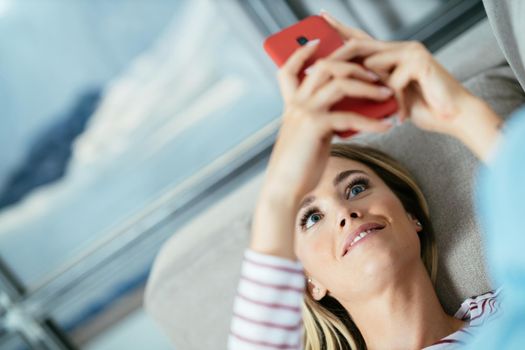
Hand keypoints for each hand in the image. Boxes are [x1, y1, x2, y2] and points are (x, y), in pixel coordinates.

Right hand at [251, 38, 393, 258]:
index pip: (290, 69)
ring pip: (339, 84)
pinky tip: (385, 127)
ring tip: (387, 94)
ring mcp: (304, 112)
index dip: (302, 53)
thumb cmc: (298, 167)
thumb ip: (324, 121)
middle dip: (353, 65)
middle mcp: (296, 103)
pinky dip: (372, 121)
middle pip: (325, 67)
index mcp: (292, 104)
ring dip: (368, 86)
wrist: (283, 188)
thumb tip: (351, 116)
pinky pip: (349, 116)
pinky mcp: (315, 126)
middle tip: (375, 75)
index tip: (318, 43)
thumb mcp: (310, 138)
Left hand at [320, 12, 502, 160]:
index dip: (341, 28)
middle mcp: (400, 48)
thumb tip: (341, 88)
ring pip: (371, 66)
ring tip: (387, 109)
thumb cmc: (422, 108)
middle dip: (336, 59)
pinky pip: (391, 81)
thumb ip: (369, 87)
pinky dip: (394, 103)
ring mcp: (411, 51)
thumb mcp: (386, 98)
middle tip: (315, 70)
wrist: (454, 117)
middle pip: (358, 45)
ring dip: (373, 93)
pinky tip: (404, 114)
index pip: (360, 39)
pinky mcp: (420, 62)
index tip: (321, 17)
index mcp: (391, 55)